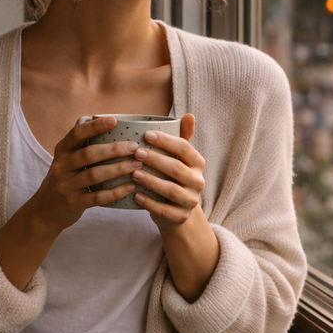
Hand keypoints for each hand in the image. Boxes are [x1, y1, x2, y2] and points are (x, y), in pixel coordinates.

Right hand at [28, 115, 143, 234]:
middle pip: (88, 154)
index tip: (113, 120)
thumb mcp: (66, 160)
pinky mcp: (73, 203)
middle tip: (134, 147)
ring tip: (137, 165)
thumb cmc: (65, 180)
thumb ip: (83, 145)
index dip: (94, 126)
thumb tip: (112, 123)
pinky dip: (115, 192)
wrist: (44, 212)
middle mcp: (62, 167)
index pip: (76, 134)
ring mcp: (66, 186)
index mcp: (62, 151)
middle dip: (113, 149)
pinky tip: (130, 187)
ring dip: (118, 169)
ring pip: (94, 175)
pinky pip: (96, 197)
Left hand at [131, 113, 206, 228]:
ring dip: (152, 181)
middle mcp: (198, 182)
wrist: (175, 210)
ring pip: (171, 190)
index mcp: (198, 163)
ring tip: (134, 173)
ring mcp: (190, 201)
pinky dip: (150, 203)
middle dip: (157, 160)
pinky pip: (165, 210)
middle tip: (137, 152)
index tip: (146, 135)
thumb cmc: (173, 177)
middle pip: (178, 169)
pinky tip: (136, 195)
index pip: (184, 148)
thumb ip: (182, 136)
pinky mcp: (180, 217)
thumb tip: (189, 115)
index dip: (166, 141)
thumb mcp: (179, 157)